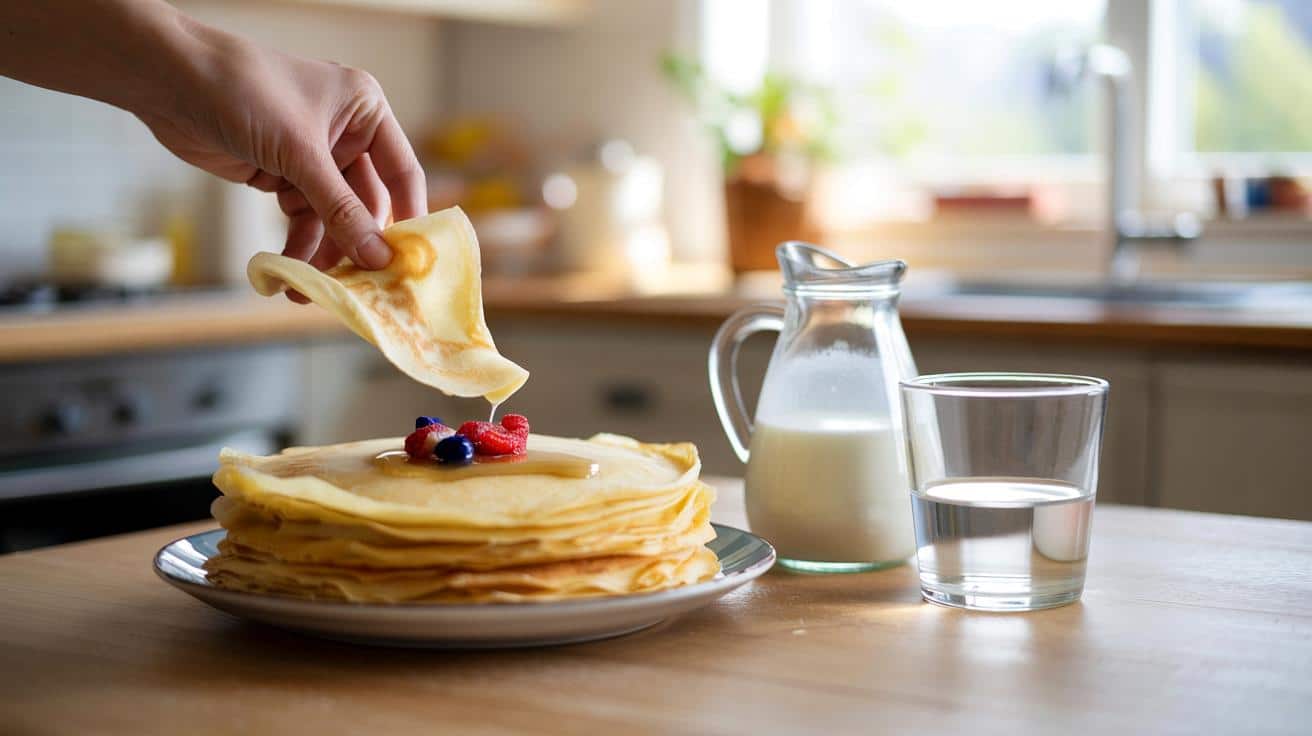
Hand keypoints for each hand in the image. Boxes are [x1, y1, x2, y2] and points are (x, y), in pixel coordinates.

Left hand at [137, 21, 426, 280]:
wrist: (168, 81)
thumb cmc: (244, 93)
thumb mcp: (301, 154)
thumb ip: (341, 209)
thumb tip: (379, 258)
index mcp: (365, 111)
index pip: (402, 173)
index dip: (408, 218)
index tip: (409, 263)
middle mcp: (345, 134)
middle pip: (366, 204)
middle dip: (357, 245)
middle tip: (356, 288)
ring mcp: (312, 158)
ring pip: (333, 218)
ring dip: (324, 254)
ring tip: (311, 290)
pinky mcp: (281, 176)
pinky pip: (302, 220)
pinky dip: (298, 247)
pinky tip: (289, 273)